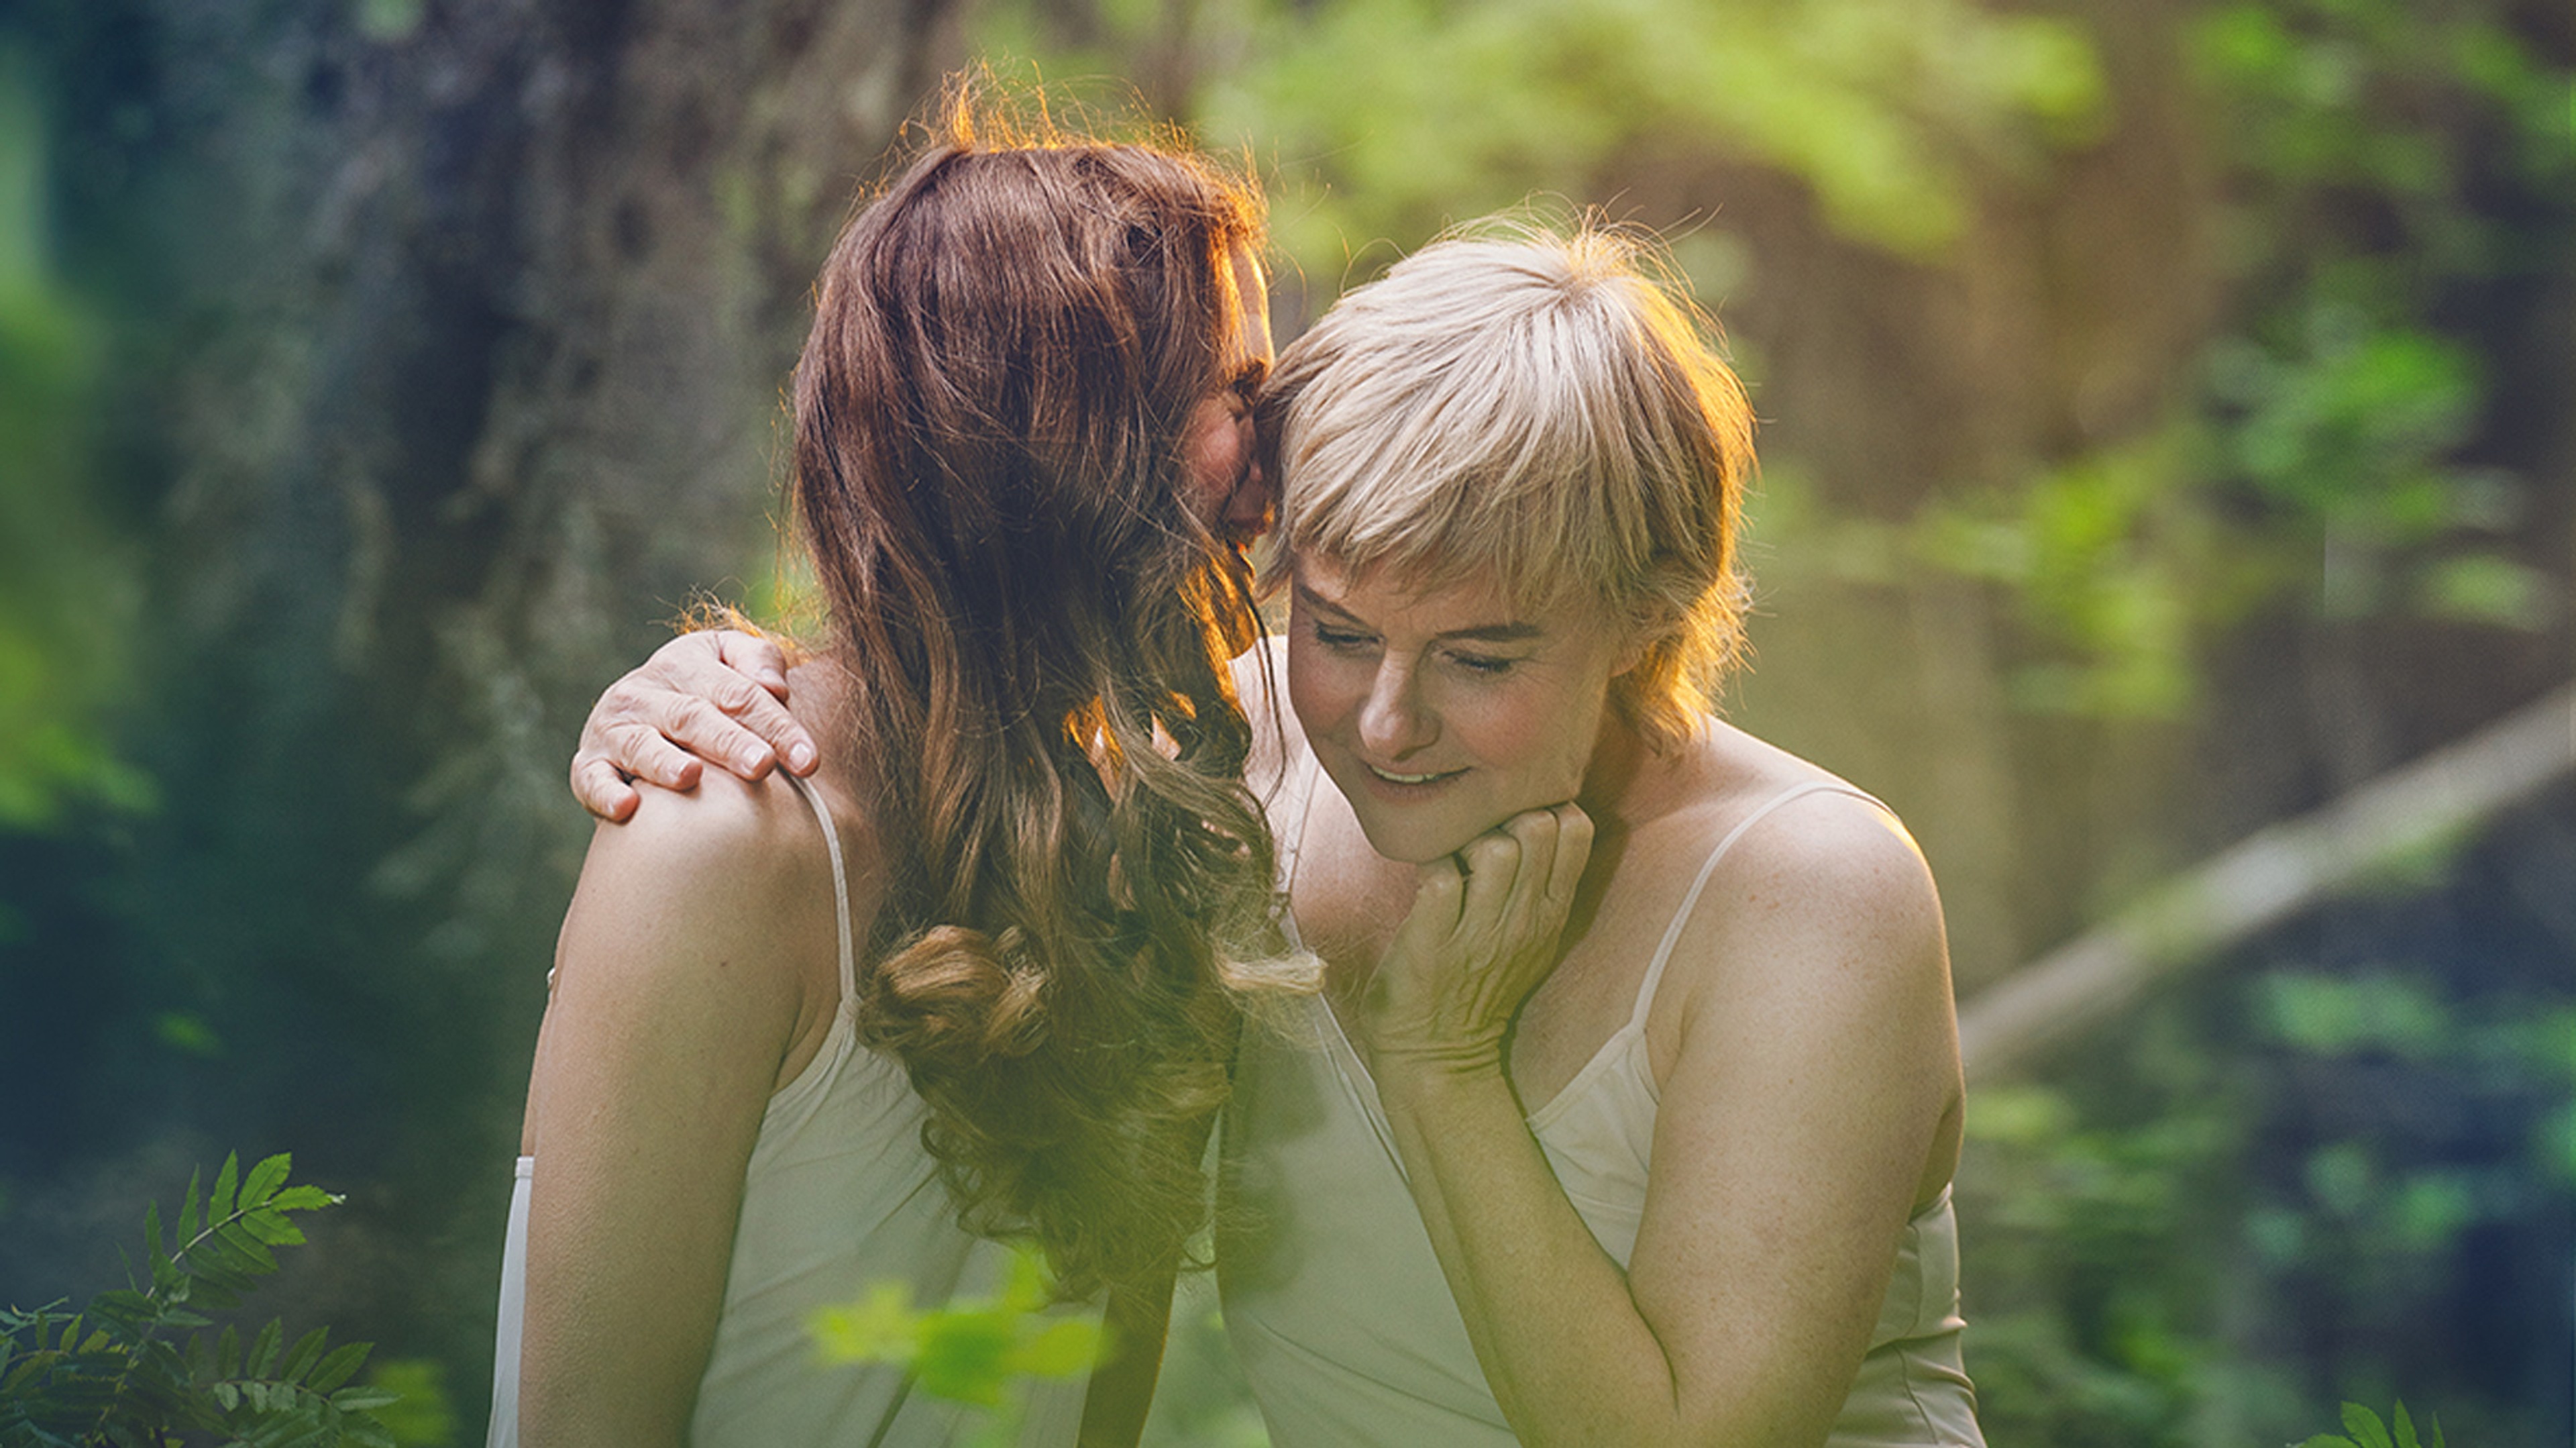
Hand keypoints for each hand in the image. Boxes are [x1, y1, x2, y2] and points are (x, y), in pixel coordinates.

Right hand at [569, 629, 816, 821]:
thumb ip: (758, 662)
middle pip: (693, 717)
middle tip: (762, 766)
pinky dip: (606, 793)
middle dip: (730, 742)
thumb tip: (777, 686)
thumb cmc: (706, 694)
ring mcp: (613, 728)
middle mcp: (643, 691)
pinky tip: (628, 808)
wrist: (639, 714)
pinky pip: (593, 779)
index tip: (809, 761)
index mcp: (685, 663)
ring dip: (665, 762)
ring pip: (642, 744)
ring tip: (691, 776)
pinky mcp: (588, 764)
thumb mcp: (731, 662)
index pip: (739, 693)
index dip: (776, 725)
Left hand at [1360, 803, 1593, 1081]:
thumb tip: (1546, 817)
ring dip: (1465, 841)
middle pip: (1536, 827)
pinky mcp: (1432, 941)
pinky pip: (1439, 877)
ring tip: (1452, 860)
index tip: (1518, 819)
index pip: (1576, 831)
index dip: (1547, 806)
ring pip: (1492, 848)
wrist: (1438, 1055)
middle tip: (1478, 834)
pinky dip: (1428, 867)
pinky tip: (1423, 883)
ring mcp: (1478, 932)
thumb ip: (1544, 885)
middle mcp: (1522, 919)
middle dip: (1504, 814)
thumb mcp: (1534, 940)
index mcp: (1551, 913)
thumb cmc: (1481, 986)